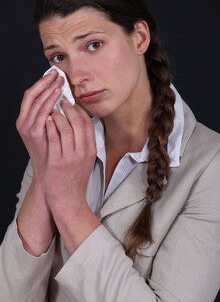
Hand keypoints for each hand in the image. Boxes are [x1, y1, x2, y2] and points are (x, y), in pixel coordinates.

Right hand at [16, 69, 63, 181]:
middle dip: (45, 82)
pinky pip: (42, 113)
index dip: (41, 83)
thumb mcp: (51, 132)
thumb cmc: (53, 153)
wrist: (49, 173)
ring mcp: (27, 127)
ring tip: (60, 82)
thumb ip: (53, 118)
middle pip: (32, 95)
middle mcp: (23, 122)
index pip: (31, 95)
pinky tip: (59, 97)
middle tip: (58, 74)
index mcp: (26, 120)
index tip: (53, 74)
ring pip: (37, 102)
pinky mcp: (34, 133)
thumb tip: (63, 101)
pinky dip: (50, 103)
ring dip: (49, 90)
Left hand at [45, 100, 98, 252]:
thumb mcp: (86, 161)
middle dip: (69, 108)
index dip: (79, 110)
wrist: (69, 200)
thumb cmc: (75, 180)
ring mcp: (70, 157)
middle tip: (60, 101)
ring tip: (51, 109)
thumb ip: (84, 144)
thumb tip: (79, 125)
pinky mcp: (57, 161)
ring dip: (58, 114)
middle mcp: (83, 152)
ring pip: (66, 127)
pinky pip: (54, 137)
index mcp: (91, 150)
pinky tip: (46, 120)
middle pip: (78, 122)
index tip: (71, 104)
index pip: (88, 123)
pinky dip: (50, 125)